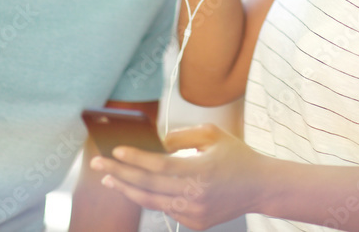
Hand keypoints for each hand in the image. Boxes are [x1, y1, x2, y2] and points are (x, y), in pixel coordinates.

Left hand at [90, 124, 268, 229]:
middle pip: (148, 185)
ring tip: (110, 179)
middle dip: (119, 173)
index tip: (115, 151)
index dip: (135, 159)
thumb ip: (181, 137)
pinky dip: (150, 198)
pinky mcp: (196, 223)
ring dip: (128, 189)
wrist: (260, 187)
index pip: (158, 166)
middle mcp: (196, 195)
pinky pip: (166, 209)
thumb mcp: (212, 136)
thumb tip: (152, 141)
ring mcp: (195, 213)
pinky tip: (137, 188)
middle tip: (98, 164)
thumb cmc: (236, 156)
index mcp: (201, 170)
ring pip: (151, 202)